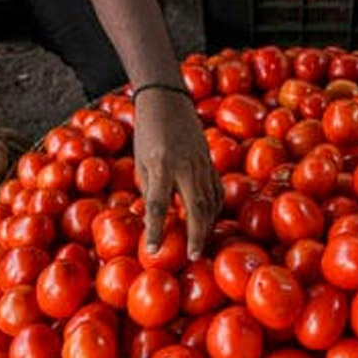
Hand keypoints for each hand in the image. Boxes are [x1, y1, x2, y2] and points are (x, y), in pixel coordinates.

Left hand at [134, 88, 222, 259]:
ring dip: (207, 226)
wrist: (168, 100)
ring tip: (201, 246)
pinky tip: (209, 221)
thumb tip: (156, 218)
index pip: (159, 204)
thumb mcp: (141, 161)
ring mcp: (203, 164)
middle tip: (193, 257)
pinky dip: (214, 209)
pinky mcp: (211, 162)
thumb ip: (150, 190)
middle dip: (196, 235)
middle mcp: (186, 166)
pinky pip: (216, 191)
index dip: (156, 230)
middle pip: (196, 207)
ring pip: (210, 201)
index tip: (152, 251)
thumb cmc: (148, 131)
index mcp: (162, 165)